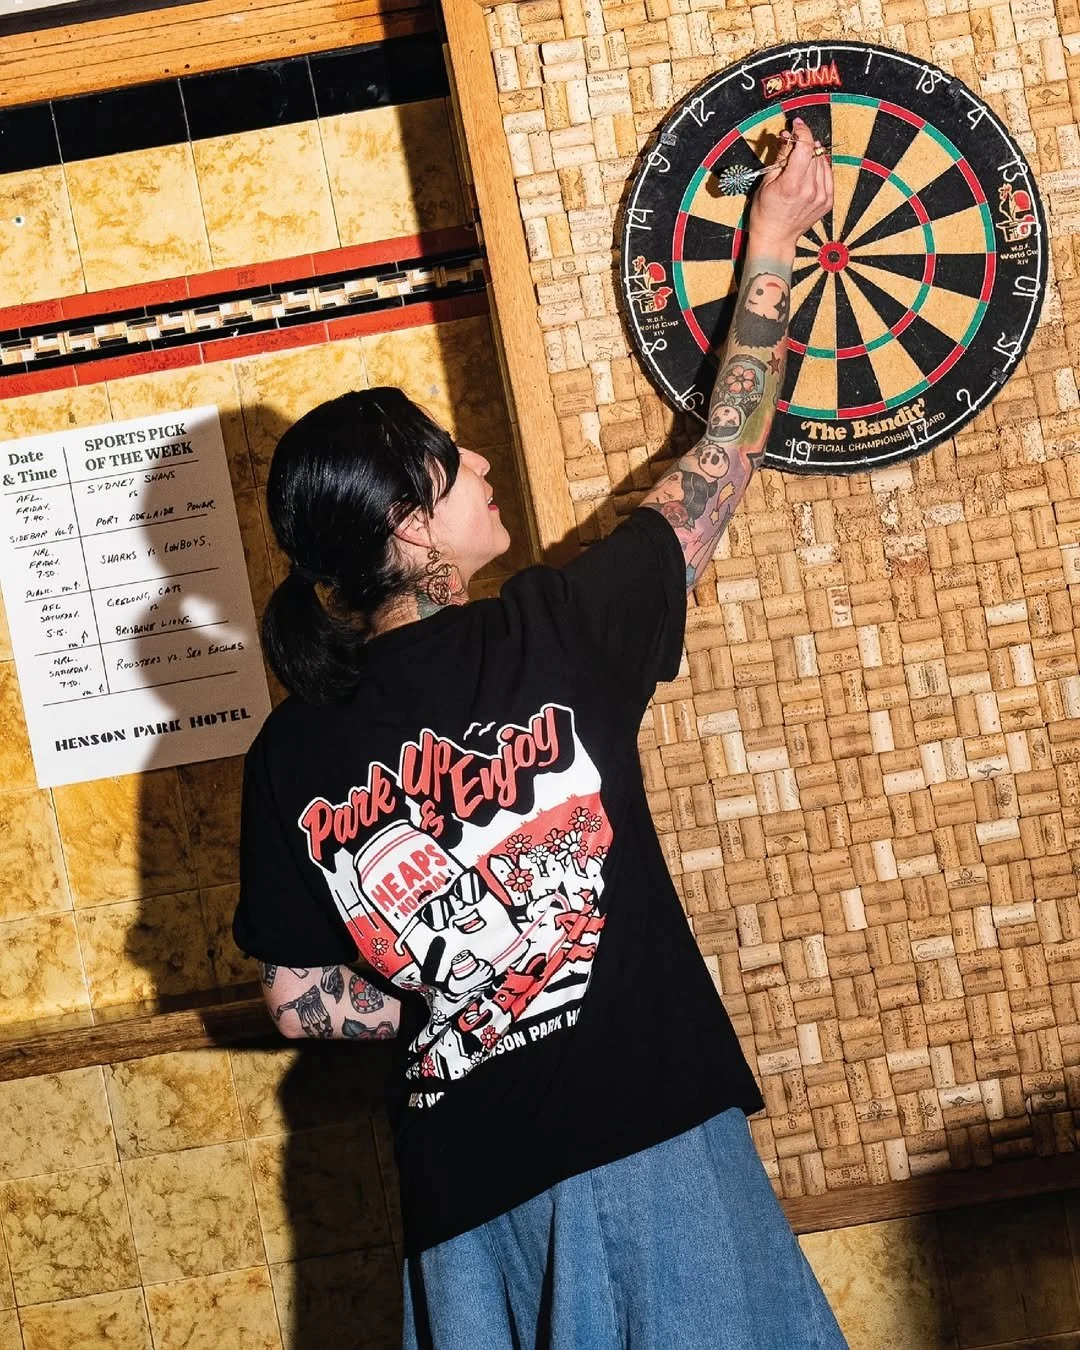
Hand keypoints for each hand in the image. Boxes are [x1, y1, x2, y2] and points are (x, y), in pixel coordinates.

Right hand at [747, 117, 832, 254]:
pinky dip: (819, 168)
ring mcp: (821, 197)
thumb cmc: (765, 213)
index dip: (802, 131)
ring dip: (812, 156)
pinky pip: (827, 175)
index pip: (805, 147)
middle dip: (803, 144)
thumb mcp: (766, 182)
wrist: (775, 238)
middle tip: (792, 143)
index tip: (796, 125)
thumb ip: (781, 157)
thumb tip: (788, 136)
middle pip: (813, 152)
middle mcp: (810, 190)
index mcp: (792, 185)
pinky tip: (808, 172)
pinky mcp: (827, 201)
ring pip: (822, 162)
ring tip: (798, 162)